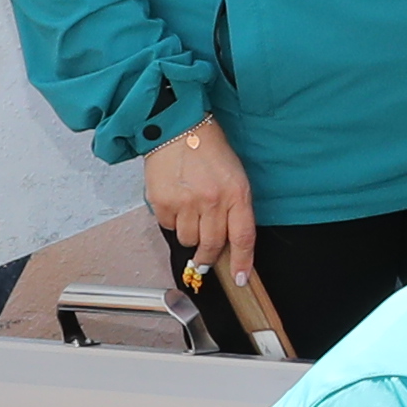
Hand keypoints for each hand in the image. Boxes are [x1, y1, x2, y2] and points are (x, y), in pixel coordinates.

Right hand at [144, 116, 257, 298]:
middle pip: (212, 245)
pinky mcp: (163, 201)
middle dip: (209, 258)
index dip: (242, 263)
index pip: (243, 237)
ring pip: (188, 240)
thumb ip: (235, 208)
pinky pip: (168, 227)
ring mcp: (186, 201)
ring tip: (190, 213)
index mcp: (236, 193)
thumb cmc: (209, 150)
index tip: (240, 279)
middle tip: (205, 259)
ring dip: (190, 235)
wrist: (178, 127)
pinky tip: (176, 202)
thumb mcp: (235, 176)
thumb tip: (229, 243)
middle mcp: (212, 199)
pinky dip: (172, 221)